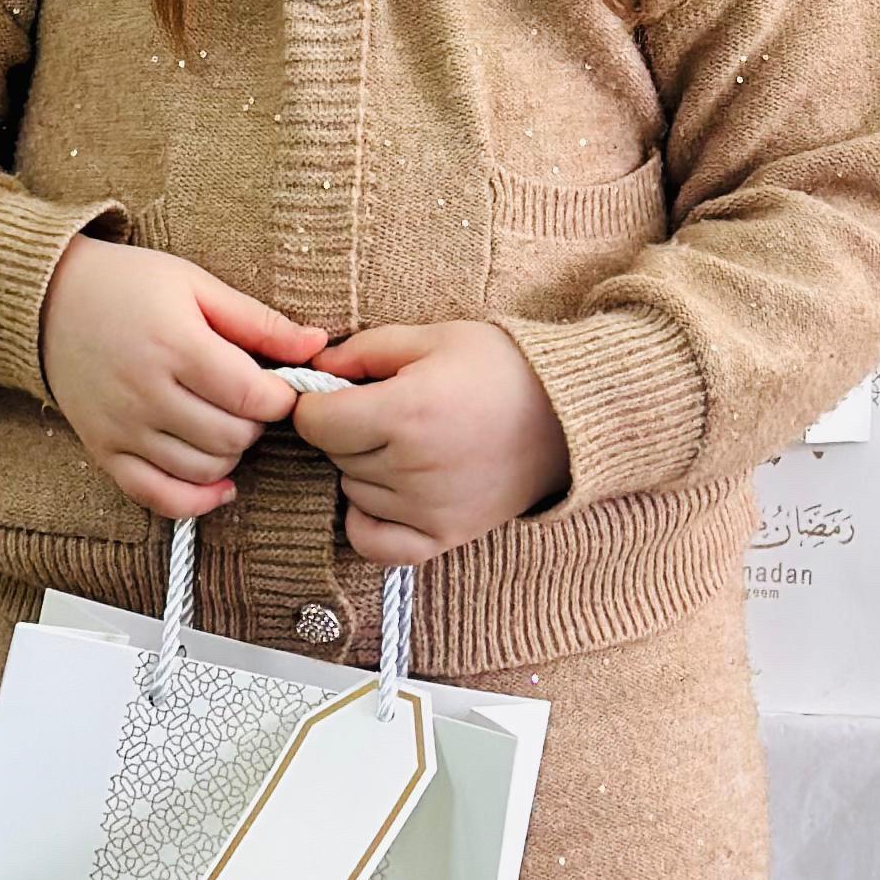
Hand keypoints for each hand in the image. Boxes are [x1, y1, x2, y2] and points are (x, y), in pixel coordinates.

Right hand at [40, 235, 330, 524]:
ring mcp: (122, 428)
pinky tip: (218, 483)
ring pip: (202, 470)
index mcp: (174, 344)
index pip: (252, 396)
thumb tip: (317, 346)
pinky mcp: (104, 451)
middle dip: (256, 424)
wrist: (48, 300)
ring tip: (226, 422)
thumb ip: (258, 321)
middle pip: (231, 437)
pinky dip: (196, 500)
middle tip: (250, 399)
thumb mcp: (196, 284)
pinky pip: (158, 497)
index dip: (282, 398)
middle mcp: (146, 392)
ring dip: (231, 454)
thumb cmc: (128, 284)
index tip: (281, 385)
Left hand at [286, 321, 569, 564]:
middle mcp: (413, 468)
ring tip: (403, 440)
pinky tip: (386, 490)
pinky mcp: (444, 537)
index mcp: (407, 412)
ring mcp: (428, 509)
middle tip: (381, 407)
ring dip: (361, 467)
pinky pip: (374, 542)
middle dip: (344, 428)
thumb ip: (364, 351)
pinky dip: (368, 519)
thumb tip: (313, 368)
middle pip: (332, 453)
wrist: (566, 416)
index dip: (315, 400)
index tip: (334, 390)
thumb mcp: (432, 337)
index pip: (314, 421)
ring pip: (351, 490)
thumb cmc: (500, 368)